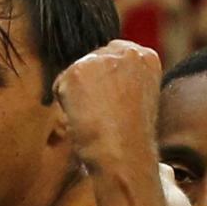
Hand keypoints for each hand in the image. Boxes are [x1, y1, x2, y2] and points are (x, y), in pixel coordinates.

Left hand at [52, 40, 162, 170]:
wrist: (123, 153)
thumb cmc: (129, 137)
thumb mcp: (139, 98)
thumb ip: (123, 78)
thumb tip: (98, 75)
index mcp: (146, 57)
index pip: (114, 53)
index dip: (106, 78)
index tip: (110, 101)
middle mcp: (126, 52)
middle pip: (92, 59)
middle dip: (90, 83)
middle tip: (101, 112)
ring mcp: (102, 59)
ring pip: (75, 72)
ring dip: (77, 94)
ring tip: (95, 116)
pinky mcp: (78, 70)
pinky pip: (60, 84)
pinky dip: (65, 103)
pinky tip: (82, 116)